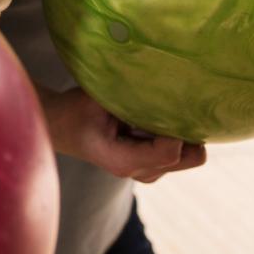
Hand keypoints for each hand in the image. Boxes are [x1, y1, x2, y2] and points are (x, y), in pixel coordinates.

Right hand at [41, 85, 205, 181]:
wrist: (62, 128)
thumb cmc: (76, 111)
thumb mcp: (97, 99)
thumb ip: (129, 96)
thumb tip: (163, 81)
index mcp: (124, 160)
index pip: (172, 151)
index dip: (177, 126)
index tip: (167, 103)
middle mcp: (140, 172)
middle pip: (191, 157)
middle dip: (188, 132)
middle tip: (173, 107)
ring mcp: (147, 172)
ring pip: (189, 154)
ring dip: (181, 132)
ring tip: (158, 112)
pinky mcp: (151, 166)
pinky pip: (180, 151)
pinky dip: (174, 134)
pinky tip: (155, 118)